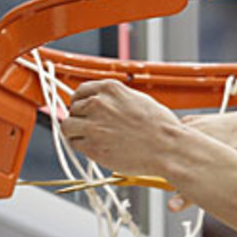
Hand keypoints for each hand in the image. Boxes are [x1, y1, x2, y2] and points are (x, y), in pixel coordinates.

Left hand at [61, 80, 183, 177]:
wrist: (168, 148)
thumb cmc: (161, 128)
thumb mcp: (138, 100)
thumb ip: (116, 100)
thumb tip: (104, 104)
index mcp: (110, 89)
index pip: (81, 91)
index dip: (81, 102)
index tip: (83, 109)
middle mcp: (98, 103)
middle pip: (73, 108)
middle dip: (81, 118)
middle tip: (93, 127)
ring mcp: (93, 125)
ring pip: (68, 126)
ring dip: (76, 132)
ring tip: (91, 138)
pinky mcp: (92, 145)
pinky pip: (74, 143)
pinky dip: (81, 146)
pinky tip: (95, 147)